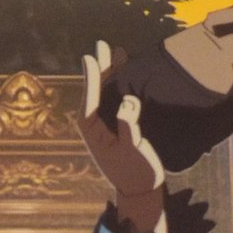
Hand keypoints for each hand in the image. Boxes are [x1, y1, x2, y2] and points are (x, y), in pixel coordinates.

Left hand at [78, 39, 167, 232]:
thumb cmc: (135, 171)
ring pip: (109, 91)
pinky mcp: (121, 124)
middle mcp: (97, 123)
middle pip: (98, 89)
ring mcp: (108, 122)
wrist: (142, 188)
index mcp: (93, 130)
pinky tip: (130, 72)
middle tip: (102, 44)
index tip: (90, 57)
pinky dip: (125, 83)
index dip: (92, 77)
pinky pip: (120, 98)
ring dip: (114, 72)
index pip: (90, 99)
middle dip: (102, 67)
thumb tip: (128, 102)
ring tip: (118, 51)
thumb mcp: (132, 151)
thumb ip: (129, 127)